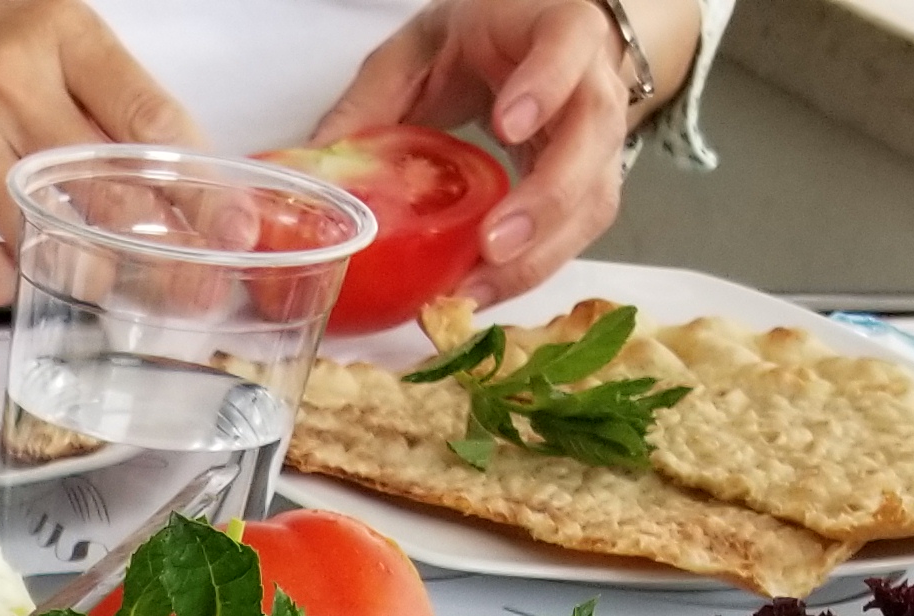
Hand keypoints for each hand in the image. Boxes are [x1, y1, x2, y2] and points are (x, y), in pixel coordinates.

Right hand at [0, 0, 203, 307]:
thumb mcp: (34, 34)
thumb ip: (99, 94)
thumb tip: (178, 174)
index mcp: (55, 34)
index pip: (150, 116)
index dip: (201, 185)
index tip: (237, 228)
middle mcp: (7, 84)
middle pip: (109, 186)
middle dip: (165, 251)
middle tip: (196, 291)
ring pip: (47, 235)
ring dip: (89, 275)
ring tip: (111, 290)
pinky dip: (6, 284)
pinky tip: (14, 273)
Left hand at [310, 0, 697, 303]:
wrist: (531, 41)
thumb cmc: (481, 39)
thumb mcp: (418, 52)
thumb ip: (372, 100)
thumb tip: (313, 170)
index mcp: (557, 27)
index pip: (569, 44)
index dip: (545, 85)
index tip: (506, 127)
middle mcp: (595, 81)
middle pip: (594, 136)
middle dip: (548, 198)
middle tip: (494, 244)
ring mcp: (600, 137)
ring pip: (594, 198)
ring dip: (540, 254)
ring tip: (477, 290)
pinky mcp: (590, 183)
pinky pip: (576, 231)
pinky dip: (532, 268)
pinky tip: (483, 290)